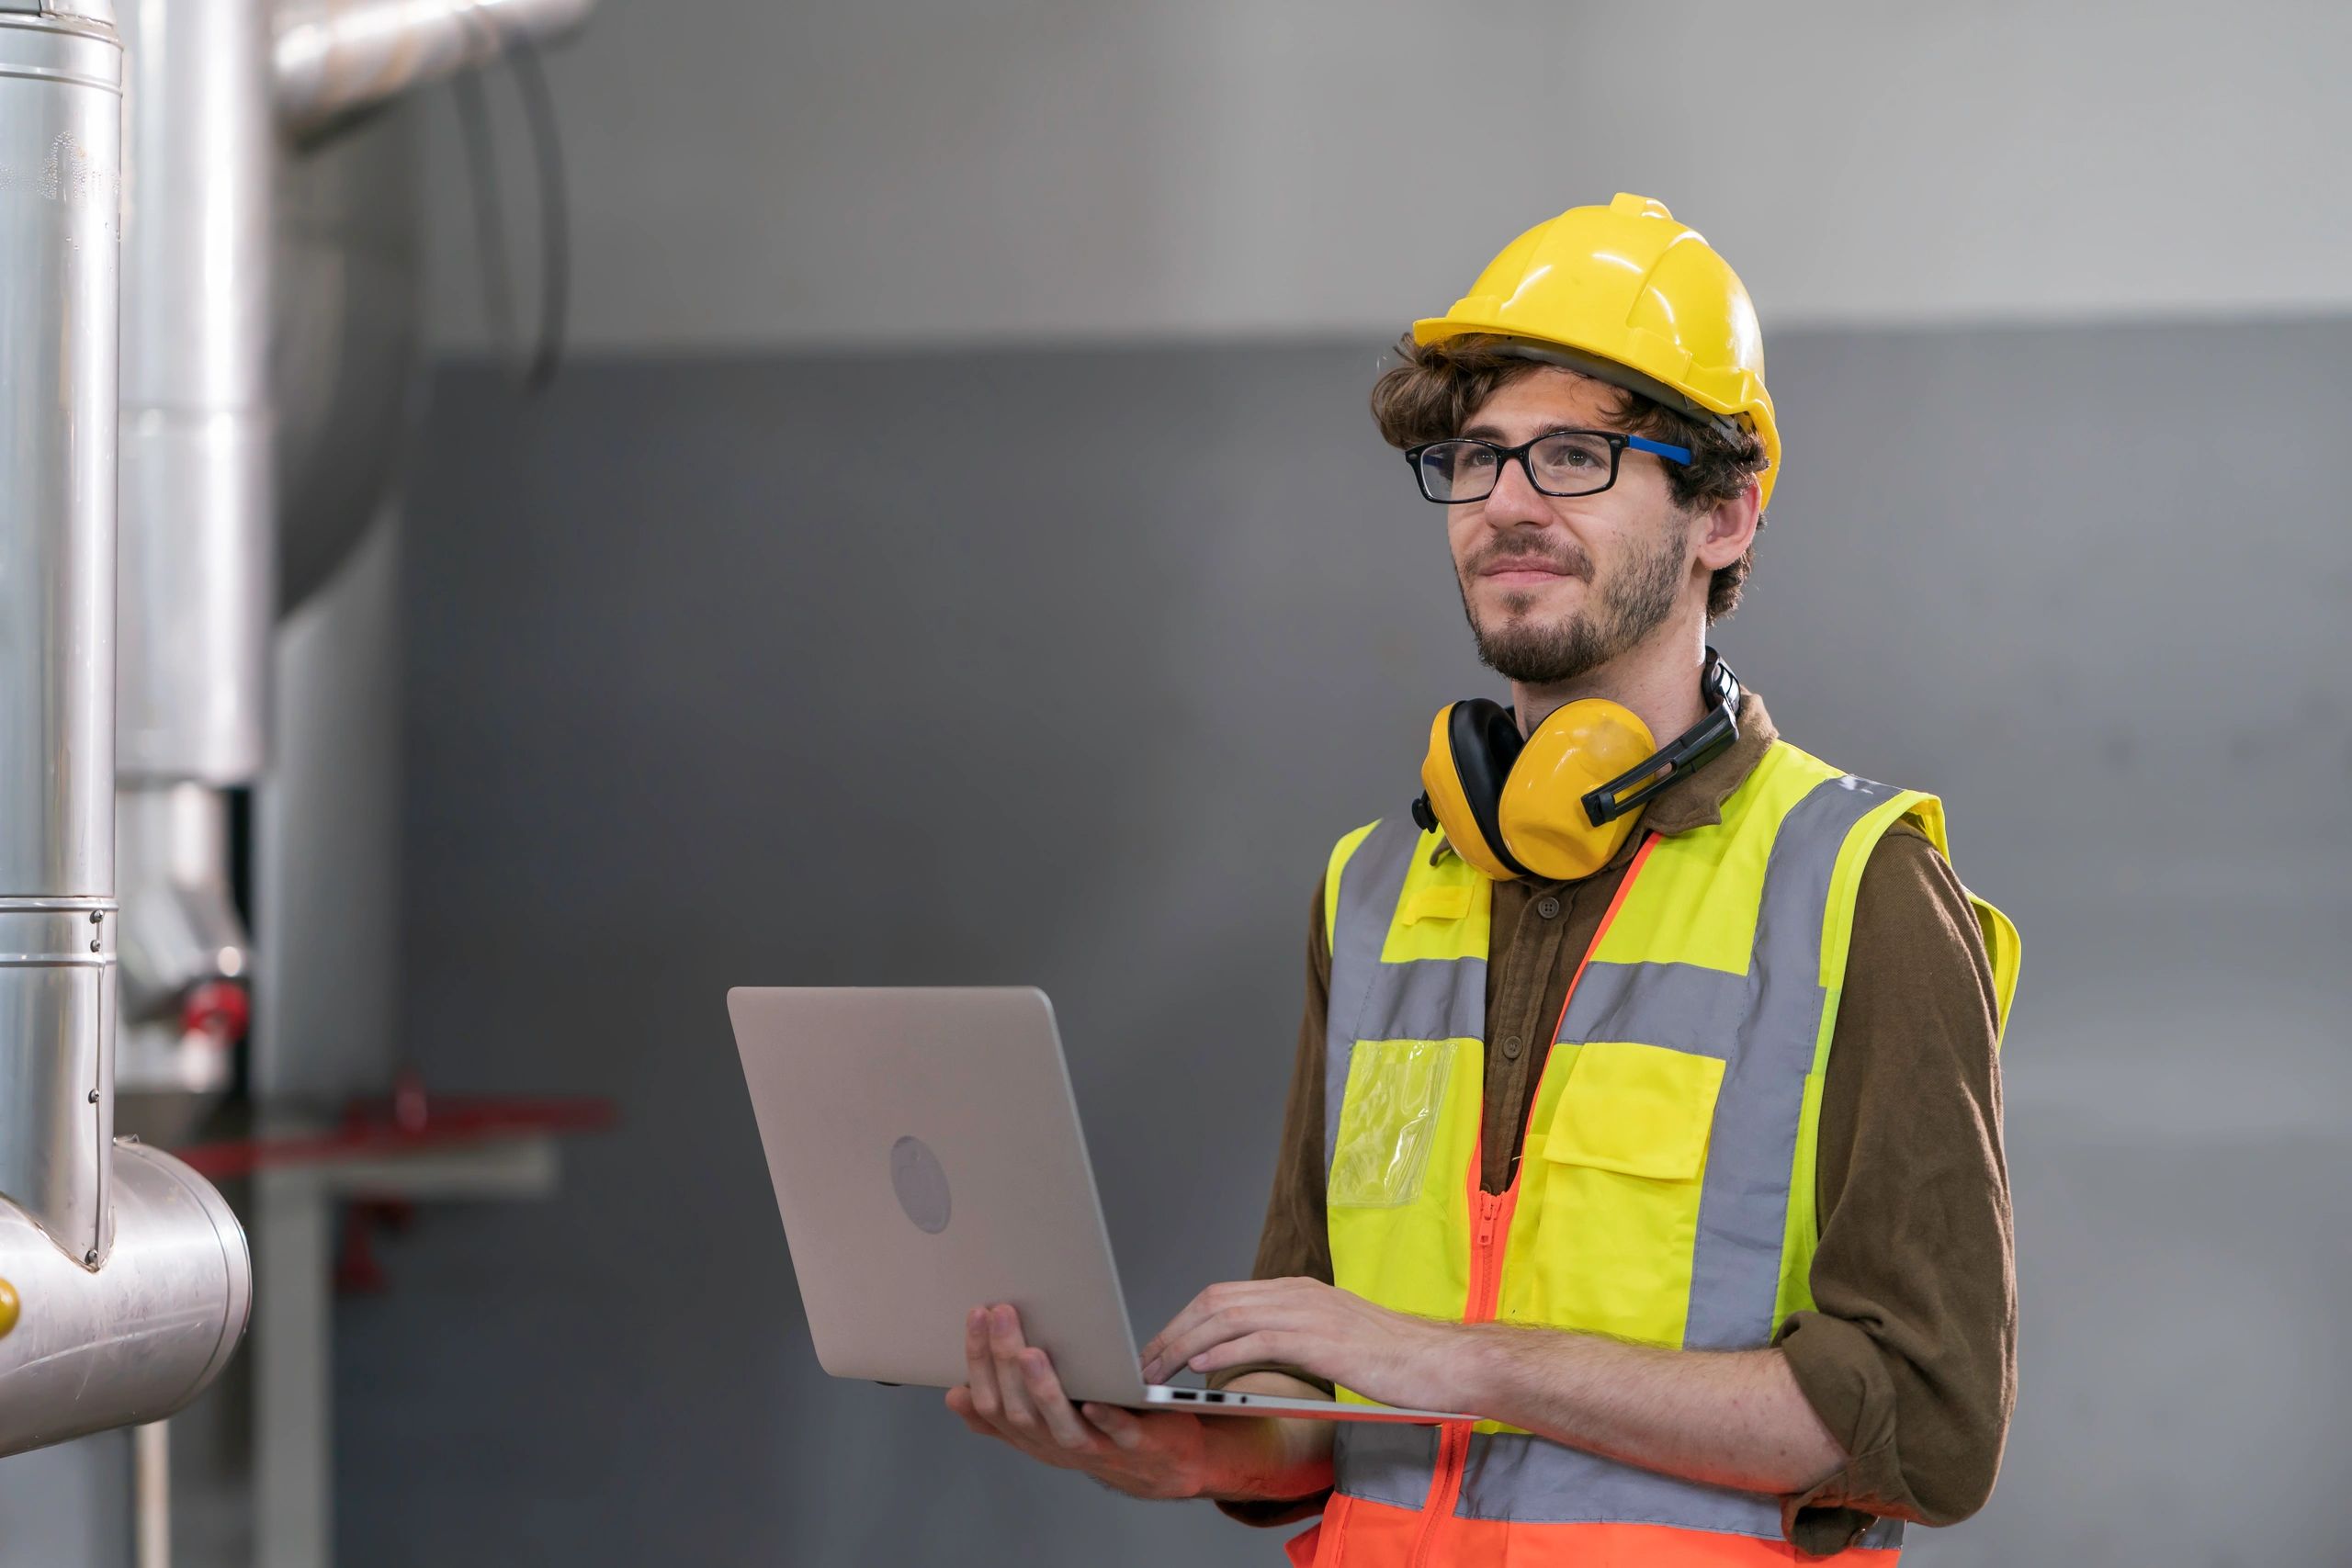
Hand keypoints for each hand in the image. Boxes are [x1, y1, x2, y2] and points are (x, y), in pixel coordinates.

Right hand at [945, 1303, 1213, 1499]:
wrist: (1161, 1468)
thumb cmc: (1098, 1434)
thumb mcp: (1044, 1425)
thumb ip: (1003, 1413)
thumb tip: (956, 1394)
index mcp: (1030, 1434)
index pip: (990, 1401)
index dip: (978, 1360)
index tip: (975, 1316)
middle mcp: (1054, 1444)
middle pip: (1017, 1409)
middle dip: (1004, 1360)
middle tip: (1000, 1313)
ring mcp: (1093, 1447)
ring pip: (1058, 1424)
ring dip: (1042, 1390)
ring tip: (1029, 1353)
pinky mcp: (1134, 1445)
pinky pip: (1116, 1434)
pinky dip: (1104, 1418)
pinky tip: (1094, 1401)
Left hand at [1141, 1278, 1473, 1414]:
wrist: (1440, 1361)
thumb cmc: (1391, 1358)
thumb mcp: (1330, 1339)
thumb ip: (1287, 1339)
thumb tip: (1238, 1355)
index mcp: (1298, 1290)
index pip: (1224, 1295)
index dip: (1185, 1319)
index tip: (1160, 1346)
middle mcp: (1297, 1292)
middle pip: (1216, 1300)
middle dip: (1173, 1330)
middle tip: (1146, 1361)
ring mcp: (1308, 1311)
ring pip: (1228, 1316)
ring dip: (1185, 1342)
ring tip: (1159, 1369)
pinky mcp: (1320, 1337)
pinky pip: (1258, 1339)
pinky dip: (1223, 1351)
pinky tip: (1200, 1367)